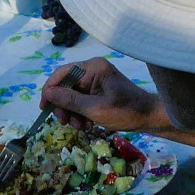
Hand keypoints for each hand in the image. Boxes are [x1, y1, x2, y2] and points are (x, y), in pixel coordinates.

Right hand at [41, 57, 166, 131]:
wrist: (149, 117)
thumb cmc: (126, 111)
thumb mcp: (95, 109)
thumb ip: (71, 101)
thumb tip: (48, 94)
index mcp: (93, 68)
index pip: (62, 73)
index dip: (50, 90)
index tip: (44, 109)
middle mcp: (93, 70)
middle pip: (66, 85)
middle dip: (64, 106)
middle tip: (66, 123)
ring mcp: (96, 80)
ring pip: (72, 95)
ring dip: (72, 112)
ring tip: (80, 126)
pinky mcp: (99, 90)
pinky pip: (81, 100)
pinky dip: (80, 113)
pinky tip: (86, 124)